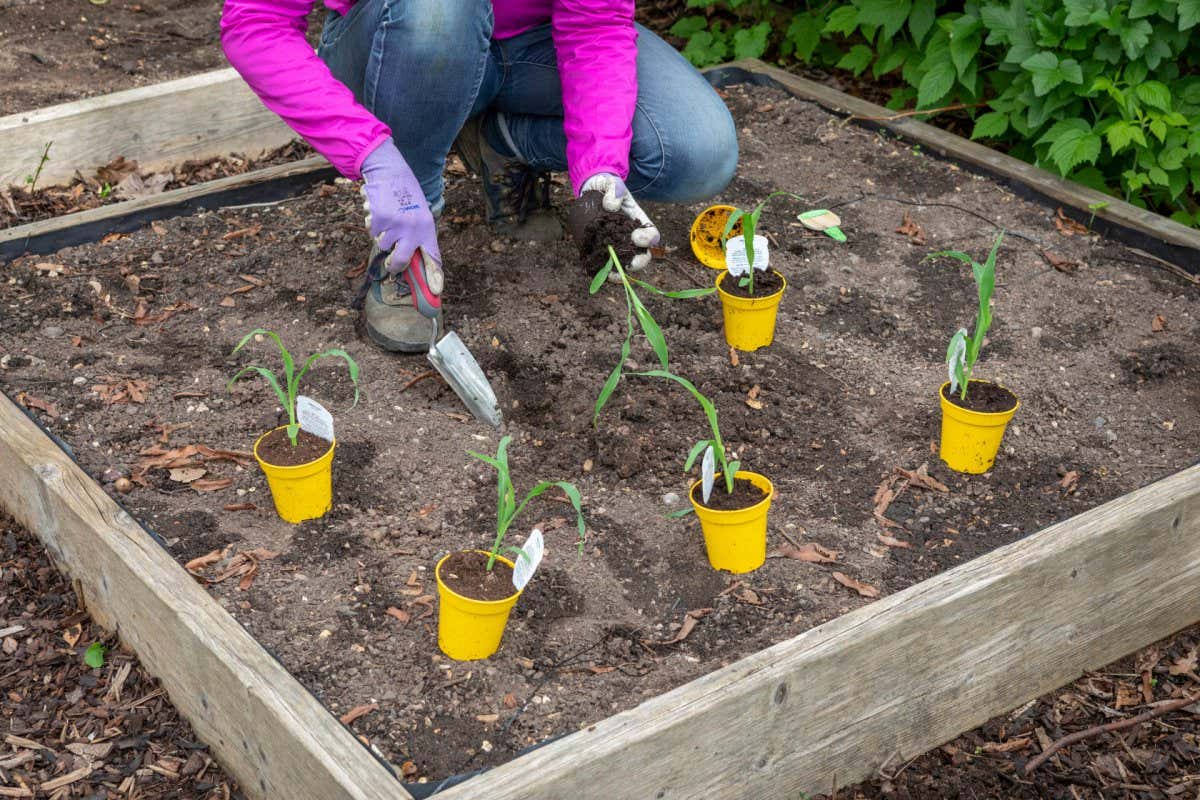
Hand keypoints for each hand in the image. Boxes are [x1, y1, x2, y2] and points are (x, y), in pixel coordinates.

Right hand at [360, 139, 442, 316]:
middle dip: (394, 266)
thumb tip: (410, 260)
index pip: (433, 257)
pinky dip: (372, 224)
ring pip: (382, 245)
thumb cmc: (405, 195)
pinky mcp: (379, 220)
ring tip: (388, 219)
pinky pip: (372, 232)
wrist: (390, 171)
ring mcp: (395, 225)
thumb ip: (417, 236)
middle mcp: (413, 229)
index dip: (435, 277)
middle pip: (401, 261)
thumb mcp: (419, 214)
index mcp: (427, 228)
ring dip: (382, 235)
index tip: (437, 292)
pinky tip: (379, 210)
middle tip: (392, 264)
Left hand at [581, 173, 659, 271]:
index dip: (647, 239)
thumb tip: (611, 207)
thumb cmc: (605, 187)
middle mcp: (631, 238)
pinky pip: (605, 266)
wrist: (590, 191)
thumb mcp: (611, 182)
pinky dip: (602, 272)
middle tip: (627, 265)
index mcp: (638, 223)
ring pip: (624, 265)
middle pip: (642, 256)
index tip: (636, 237)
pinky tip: (596, 272)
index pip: (652, 236)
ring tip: (610, 275)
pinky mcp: (601, 250)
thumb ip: (614, 190)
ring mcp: (617, 245)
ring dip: (619, 273)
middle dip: (637, 263)